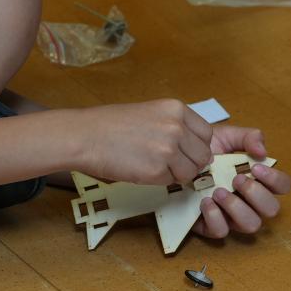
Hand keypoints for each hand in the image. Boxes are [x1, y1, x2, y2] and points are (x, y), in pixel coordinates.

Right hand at [78, 99, 214, 185]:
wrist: (84, 135)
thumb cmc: (109, 124)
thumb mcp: (149, 113)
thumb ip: (175, 126)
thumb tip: (197, 148)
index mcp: (176, 109)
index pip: (207, 133)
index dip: (197, 145)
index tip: (185, 150)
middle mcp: (177, 127)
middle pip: (203, 155)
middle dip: (189, 162)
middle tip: (168, 162)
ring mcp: (168, 150)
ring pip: (190, 171)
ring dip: (176, 173)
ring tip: (152, 165)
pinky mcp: (157, 171)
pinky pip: (172, 181)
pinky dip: (160, 180)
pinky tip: (142, 169)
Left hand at [192, 126, 290, 238]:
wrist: (174, 159)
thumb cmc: (203, 150)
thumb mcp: (226, 136)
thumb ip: (248, 137)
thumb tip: (262, 152)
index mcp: (257, 180)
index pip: (282, 186)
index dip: (275, 179)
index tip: (255, 168)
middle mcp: (249, 201)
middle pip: (272, 209)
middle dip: (256, 194)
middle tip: (236, 179)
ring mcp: (231, 216)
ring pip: (251, 224)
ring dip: (237, 207)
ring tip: (219, 191)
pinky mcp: (211, 225)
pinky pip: (221, 231)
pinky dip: (215, 217)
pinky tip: (204, 201)